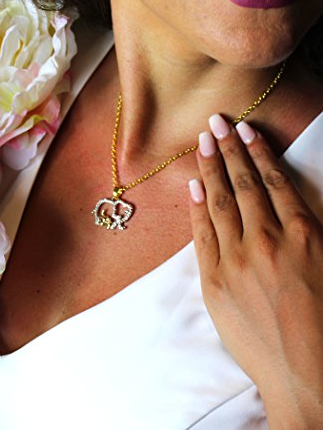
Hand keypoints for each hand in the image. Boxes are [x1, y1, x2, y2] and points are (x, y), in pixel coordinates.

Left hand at [188, 114, 322, 427]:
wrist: (307, 379)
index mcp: (305, 235)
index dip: (258, 153)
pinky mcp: (214, 280)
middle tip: (215, 123)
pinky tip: (192, 184)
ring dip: (210, 168)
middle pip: (243, 184)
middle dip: (228, 149)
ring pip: (220, 202)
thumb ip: (308, 232)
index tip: (246, 131)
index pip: (274, 182)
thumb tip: (288, 205)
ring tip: (202, 143)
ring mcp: (237, 259)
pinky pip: (202, 234)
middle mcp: (268, 240)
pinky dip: (197, 207)